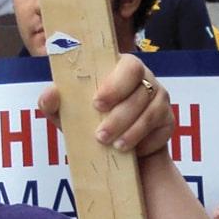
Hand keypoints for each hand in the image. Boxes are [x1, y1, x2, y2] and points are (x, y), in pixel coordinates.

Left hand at [38, 54, 172, 156]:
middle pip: (142, 89)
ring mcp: (160, 98)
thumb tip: (50, 94)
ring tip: (113, 146)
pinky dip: (143, 140)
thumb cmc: (89, 123)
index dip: (115, 84)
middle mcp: (145, 78)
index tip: (96, 103)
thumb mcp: (69, 115)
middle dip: (121, 114)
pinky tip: (128, 149)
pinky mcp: (168, 120)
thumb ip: (55, 103)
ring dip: (131, 131)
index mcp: (121, 68)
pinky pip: (160, 128)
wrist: (115, 153)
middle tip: (100, 135)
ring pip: (151, 111)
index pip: (128, 65)